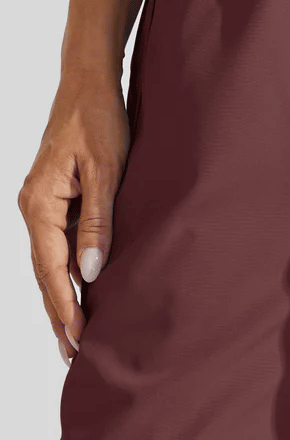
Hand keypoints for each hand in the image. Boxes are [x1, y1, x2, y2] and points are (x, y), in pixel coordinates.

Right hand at [18, 76, 128, 363]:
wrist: (88, 82)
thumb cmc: (99, 119)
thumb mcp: (106, 169)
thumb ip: (99, 221)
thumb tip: (91, 272)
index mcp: (40, 205)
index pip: (52, 271)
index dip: (67, 308)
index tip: (79, 341)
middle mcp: (33, 209)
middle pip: (44, 274)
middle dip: (59, 315)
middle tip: (73, 357)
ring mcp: (41, 204)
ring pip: (48, 263)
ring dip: (61, 299)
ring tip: (72, 337)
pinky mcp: (54, 199)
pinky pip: (55, 246)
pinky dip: (65, 273)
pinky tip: (79, 291)